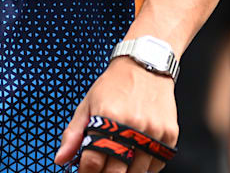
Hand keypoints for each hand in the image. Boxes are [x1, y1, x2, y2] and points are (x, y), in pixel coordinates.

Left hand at [55, 57, 177, 172]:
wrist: (145, 67)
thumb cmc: (113, 86)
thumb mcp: (87, 104)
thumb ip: (73, 134)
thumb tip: (60, 159)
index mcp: (107, 117)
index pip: (93, 160)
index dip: (86, 172)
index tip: (83, 172)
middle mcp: (132, 126)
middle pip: (116, 171)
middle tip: (98, 171)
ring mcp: (153, 133)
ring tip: (115, 166)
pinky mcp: (169, 136)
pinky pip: (157, 165)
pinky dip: (144, 169)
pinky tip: (134, 161)